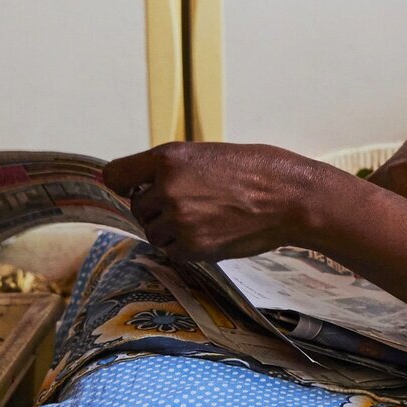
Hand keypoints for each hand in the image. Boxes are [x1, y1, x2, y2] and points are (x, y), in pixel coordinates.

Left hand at [100, 142, 347, 262]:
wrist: (289, 198)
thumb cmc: (256, 170)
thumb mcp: (206, 155)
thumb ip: (169, 169)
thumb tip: (134, 185)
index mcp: (168, 159)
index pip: (117, 175)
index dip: (124, 183)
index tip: (132, 187)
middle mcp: (167, 189)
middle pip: (137, 208)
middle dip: (157, 208)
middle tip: (191, 202)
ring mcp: (178, 221)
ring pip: (153, 232)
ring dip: (171, 229)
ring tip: (204, 217)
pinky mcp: (192, 247)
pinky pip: (173, 251)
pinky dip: (187, 246)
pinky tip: (212, 231)